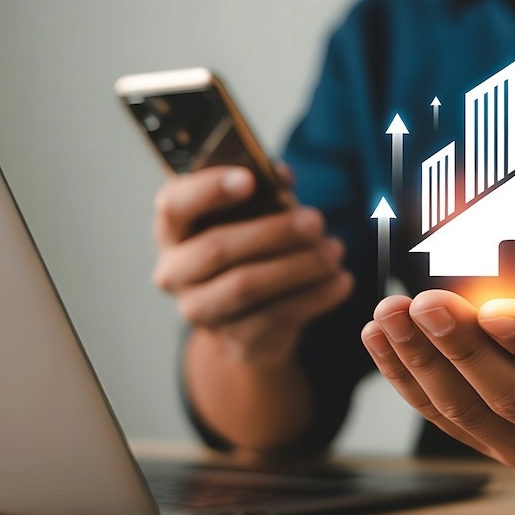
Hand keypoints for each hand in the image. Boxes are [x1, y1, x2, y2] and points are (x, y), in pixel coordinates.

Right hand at [153, 165, 352, 362]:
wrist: (244, 318)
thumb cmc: (247, 248)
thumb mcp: (248, 215)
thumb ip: (260, 192)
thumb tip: (281, 175)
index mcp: (173, 229)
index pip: (175, 205)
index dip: (209, 190)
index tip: (250, 179)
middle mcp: (175, 271)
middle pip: (216, 249)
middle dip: (272, 232)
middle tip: (315, 220)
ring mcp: (200, 310)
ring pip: (246, 286)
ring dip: (298, 265)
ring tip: (334, 250)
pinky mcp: (234, 339)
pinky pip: (277, 316)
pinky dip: (316, 295)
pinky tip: (341, 279)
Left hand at [361, 261, 514, 467]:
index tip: (495, 306)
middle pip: (513, 395)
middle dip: (464, 349)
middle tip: (423, 301)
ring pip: (469, 412)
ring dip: (423, 364)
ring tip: (388, 315)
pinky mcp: (496, 438)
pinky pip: (444, 414)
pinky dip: (407, 378)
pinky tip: (380, 337)